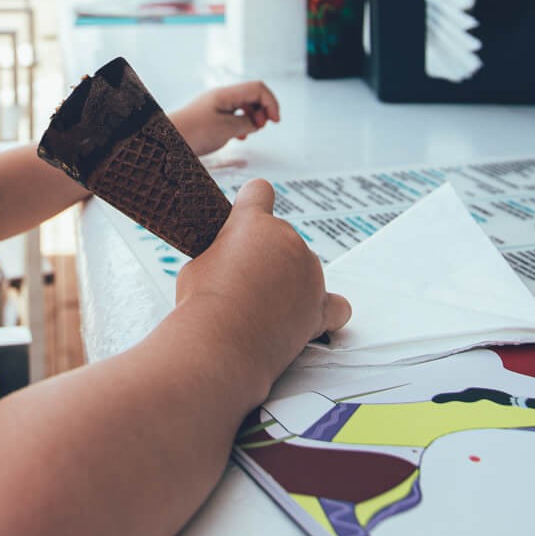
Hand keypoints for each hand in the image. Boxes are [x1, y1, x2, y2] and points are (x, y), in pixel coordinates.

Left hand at [169, 80, 280, 156]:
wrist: (164, 140)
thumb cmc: (190, 133)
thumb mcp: (226, 129)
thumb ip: (246, 123)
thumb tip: (256, 122)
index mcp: (225, 94)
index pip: (258, 88)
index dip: (271, 103)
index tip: (275, 120)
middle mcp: (220, 97)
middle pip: (252, 96)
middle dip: (262, 110)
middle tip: (260, 127)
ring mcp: (214, 106)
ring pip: (243, 106)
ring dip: (252, 118)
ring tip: (249, 132)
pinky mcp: (210, 117)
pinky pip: (233, 115)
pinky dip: (241, 124)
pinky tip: (239, 136)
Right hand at [176, 179, 349, 377]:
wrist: (218, 344)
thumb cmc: (201, 304)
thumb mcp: (198, 264)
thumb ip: (221, 254)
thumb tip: (228, 266)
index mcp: (252, 222)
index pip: (259, 192)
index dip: (250, 202)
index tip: (242, 217)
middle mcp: (288, 240)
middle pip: (281, 237)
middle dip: (264, 255)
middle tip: (238, 284)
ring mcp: (309, 274)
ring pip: (303, 268)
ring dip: (288, 281)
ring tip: (259, 309)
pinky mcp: (319, 307)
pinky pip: (336, 304)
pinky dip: (324, 308)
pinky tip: (309, 314)